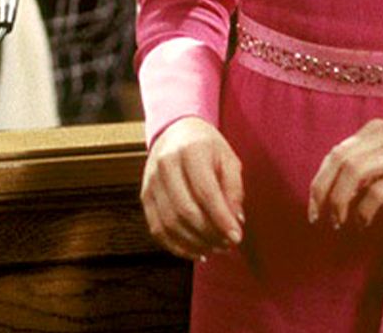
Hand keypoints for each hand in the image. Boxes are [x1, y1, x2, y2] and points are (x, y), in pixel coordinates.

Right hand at [141, 117, 244, 260]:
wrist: (175, 132)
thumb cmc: (207, 147)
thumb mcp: (228, 159)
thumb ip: (234, 189)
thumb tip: (235, 221)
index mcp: (190, 151)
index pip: (205, 192)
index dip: (221, 218)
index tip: (237, 236)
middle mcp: (165, 165)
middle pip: (185, 210)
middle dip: (209, 234)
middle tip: (227, 244)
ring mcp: (151, 182)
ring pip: (170, 224)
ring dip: (195, 243)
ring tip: (215, 248)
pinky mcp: (145, 196)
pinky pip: (157, 229)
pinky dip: (177, 246)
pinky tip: (196, 251)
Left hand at [308, 118, 382, 229]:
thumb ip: (362, 175)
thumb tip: (330, 197)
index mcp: (376, 130)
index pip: (335, 153)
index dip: (318, 182)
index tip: (314, 208)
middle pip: (339, 160)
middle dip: (323, 192)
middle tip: (320, 219)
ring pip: (353, 173)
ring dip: (340, 201)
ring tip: (340, 223)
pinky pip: (378, 191)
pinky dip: (364, 210)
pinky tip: (364, 223)